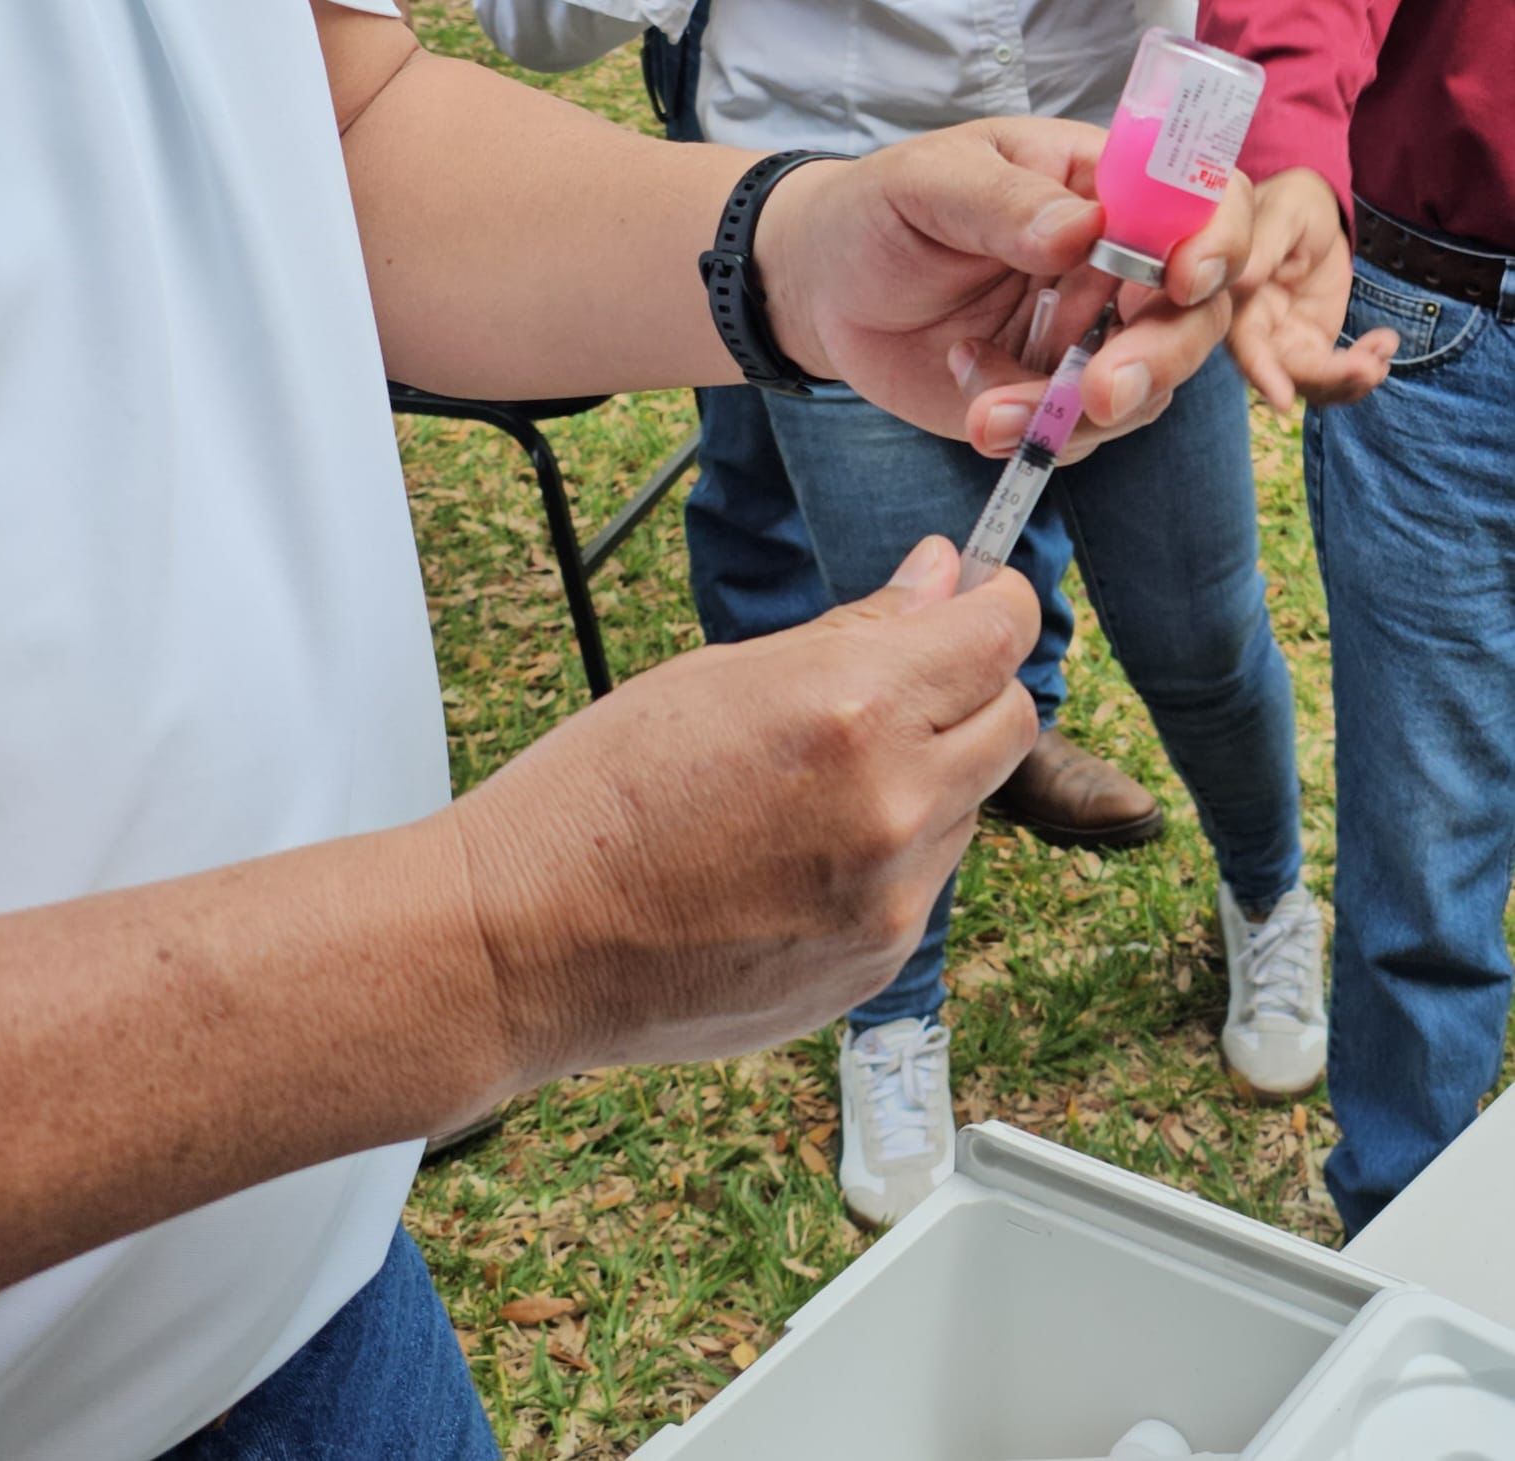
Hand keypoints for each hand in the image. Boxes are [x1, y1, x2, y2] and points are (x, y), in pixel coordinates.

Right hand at [443, 537, 1036, 1106]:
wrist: (529, 944)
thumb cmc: (594, 793)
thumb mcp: (718, 676)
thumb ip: (854, 629)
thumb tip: (939, 577)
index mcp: (851, 711)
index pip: (998, 634)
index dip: (994, 604)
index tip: (976, 600)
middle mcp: (894, 807)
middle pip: (1012, 721)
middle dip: (971, 688)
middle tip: (898, 685)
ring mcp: (892, 900)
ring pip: (969, 807)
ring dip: (926, 778)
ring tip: (811, 789)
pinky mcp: (877, 964)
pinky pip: (925, 883)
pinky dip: (890, 855)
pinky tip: (799, 857)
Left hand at [754, 117, 1253, 460]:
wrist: (826, 291)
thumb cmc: (880, 212)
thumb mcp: (929, 184)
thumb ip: (1003, 202)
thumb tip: (1083, 230)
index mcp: (1107, 189)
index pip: (1205, 204)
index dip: (1215, 241)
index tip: (1180, 279)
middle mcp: (1117, 267)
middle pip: (1194, 316)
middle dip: (1158, 359)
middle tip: (1102, 392)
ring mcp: (1088, 340)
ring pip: (1142, 390)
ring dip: (1075, 415)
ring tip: (986, 414)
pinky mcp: (1048, 399)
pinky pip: (1075, 434)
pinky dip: (1031, 437)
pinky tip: (973, 409)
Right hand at [1226, 168, 1397, 409]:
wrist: (1313, 212)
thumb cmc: (1292, 203)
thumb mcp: (1283, 214)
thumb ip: (1262, 247)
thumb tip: (1241, 281)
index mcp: (1237, 301)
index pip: (1244, 344)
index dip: (1261, 373)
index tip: (1283, 401)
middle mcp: (1254, 331)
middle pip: (1284, 373)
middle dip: (1328, 379)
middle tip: (1371, 366)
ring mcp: (1282, 343)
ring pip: (1310, 383)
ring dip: (1350, 380)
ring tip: (1383, 350)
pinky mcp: (1309, 346)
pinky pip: (1331, 375)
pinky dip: (1362, 370)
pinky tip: (1383, 343)